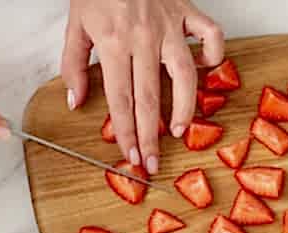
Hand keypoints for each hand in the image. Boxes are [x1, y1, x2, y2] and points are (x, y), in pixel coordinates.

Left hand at [61, 0, 223, 173]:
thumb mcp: (74, 24)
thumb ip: (73, 65)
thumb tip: (77, 101)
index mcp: (113, 42)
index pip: (121, 99)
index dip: (126, 132)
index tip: (130, 156)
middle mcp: (144, 37)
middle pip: (150, 97)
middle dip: (150, 135)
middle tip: (151, 162)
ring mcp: (170, 25)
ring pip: (186, 74)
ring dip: (184, 107)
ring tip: (179, 130)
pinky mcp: (188, 12)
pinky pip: (210, 36)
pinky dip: (214, 55)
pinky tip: (206, 72)